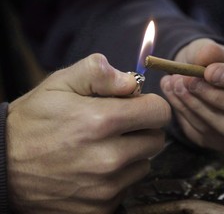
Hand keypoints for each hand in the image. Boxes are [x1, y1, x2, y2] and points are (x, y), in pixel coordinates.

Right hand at [7, 54, 170, 213]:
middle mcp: (107, 158)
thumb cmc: (34, 121)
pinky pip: (128, 186)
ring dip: (132, 154)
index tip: (138, 106)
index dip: (151, 105)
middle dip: (143, 129)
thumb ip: (98, 72)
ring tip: (104, 147)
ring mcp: (105, 187)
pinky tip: (96, 169)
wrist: (5, 166)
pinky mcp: (100, 208)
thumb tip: (132, 81)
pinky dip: (119, 176)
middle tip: (119, 126)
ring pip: (144, 164)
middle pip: (156, 140)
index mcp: (100, 121)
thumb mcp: (61, 83)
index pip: (159, 112)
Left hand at [160, 38, 223, 151]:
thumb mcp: (210, 50)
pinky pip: (208, 134)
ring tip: (175, 85)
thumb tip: (208, 54)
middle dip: (215, 97)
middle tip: (187, 81)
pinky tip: (174, 96)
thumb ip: (210, 51)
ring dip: (196, 107)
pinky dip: (186, 115)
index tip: (209, 72)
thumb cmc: (214, 63)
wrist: (201, 80)